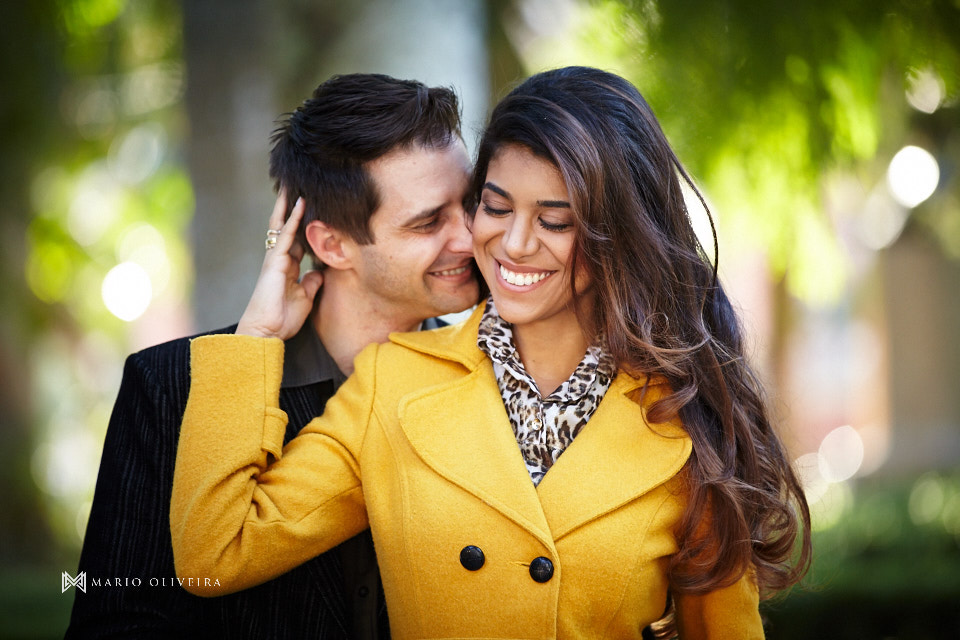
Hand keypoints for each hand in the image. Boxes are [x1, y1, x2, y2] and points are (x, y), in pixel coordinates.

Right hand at [236, 191, 322, 338]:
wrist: (265, 332)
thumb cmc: (282, 319)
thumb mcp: (305, 298)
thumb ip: (311, 283)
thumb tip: (319, 272)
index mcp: (287, 267)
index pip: (297, 240)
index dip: (304, 224)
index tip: (313, 208)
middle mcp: (280, 259)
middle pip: (287, 227)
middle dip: (292, 208)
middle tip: (298, 186)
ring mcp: (275, 258)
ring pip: (283, 225)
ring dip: (289, 204)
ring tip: (294, 184)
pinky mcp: (274, 261)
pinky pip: (285, 234)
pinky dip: (293, 218)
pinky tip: (300, 203)